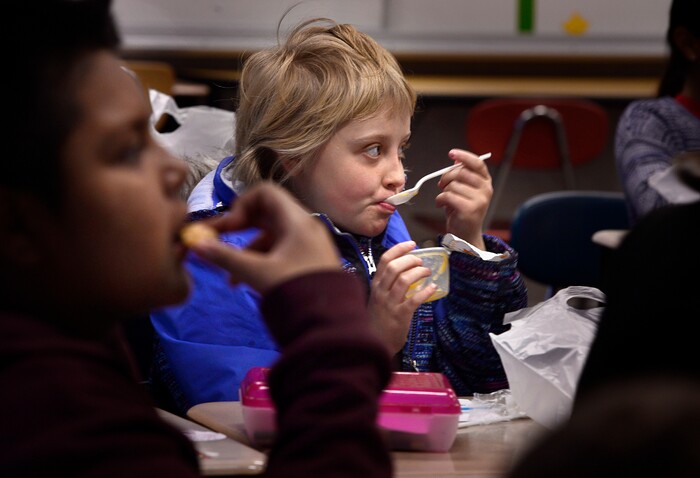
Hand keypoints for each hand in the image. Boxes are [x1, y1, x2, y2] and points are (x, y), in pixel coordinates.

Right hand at [188, 182, 339, 294]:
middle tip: (216, 240)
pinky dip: (261, 261)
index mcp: (297, 220)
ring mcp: (309, 244)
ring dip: (247, 250)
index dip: (241, 204)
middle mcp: (305, 227)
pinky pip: (280, 252)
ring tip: (230, 277)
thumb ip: (225, 257)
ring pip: (271, 236)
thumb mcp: (256, 273)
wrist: (330, 323)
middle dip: (239, 228)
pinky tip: (244, 283)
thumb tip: (196, 244)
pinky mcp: (310, 261)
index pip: (265, 192)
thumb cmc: (294, 291)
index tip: (227, 227)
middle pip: (266, 214)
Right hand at [367, 241, 434, 354]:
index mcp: (375, 285)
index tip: (412, 244)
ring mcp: (389, 303)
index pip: (385, 260)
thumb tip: (406, 268)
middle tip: (421, 261)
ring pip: (404, 280)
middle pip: (394, 267)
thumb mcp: (378, 297)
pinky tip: (432, 288)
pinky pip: (414, 299)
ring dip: (418, 273)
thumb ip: (387, 284)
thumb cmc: (380, 318)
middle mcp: (380, 291)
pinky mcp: (399, 315)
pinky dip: (425, 291)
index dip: (399, 249)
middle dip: (410, 260)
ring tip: (427, 272)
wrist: (375, 342)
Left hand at [436, 149, 491, 248]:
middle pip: (461, 172)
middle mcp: (486, 190)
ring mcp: (479, 200)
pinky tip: (441, 205)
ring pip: (453, 185)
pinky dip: (440, 200)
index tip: (451, 153)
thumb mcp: (464, 190)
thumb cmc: (462, 211)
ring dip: (443, 192)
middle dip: (446, 177)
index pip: (477, 163)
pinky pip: (448, 196)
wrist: (465, 235)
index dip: (464, 156)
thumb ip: (462, 175)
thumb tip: (455, 160)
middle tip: (442, 185)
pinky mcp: (469, 210)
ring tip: (444, 200)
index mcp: (486, 182)